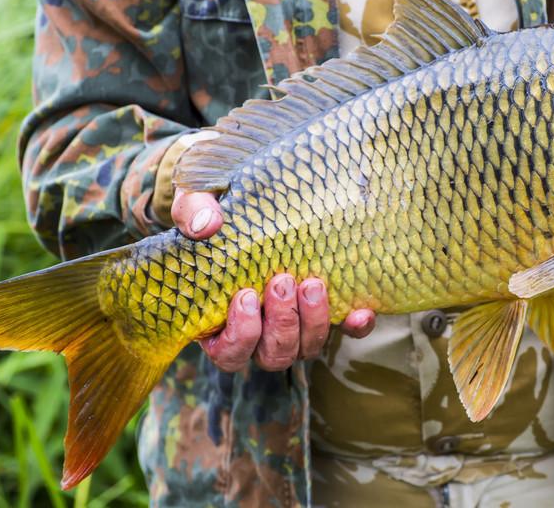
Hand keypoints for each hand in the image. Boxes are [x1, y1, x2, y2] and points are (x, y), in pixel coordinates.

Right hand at [172, 189, 375, 371]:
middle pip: (274, 355)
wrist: (256, 198)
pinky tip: (361, 311)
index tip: (247, 296)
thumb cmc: (217, 210)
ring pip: (307, 348)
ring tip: (312, 283)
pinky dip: (354, 326)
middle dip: (282, 323)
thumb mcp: (195, 202)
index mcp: (218, 321)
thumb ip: (193, 210)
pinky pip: (345, 332)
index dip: (240, 335)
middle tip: (282, 282)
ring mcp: (296, 324)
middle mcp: (259, 333)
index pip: (229, 352)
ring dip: (312, 322)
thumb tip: (206, 225)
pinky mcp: (327, 310)